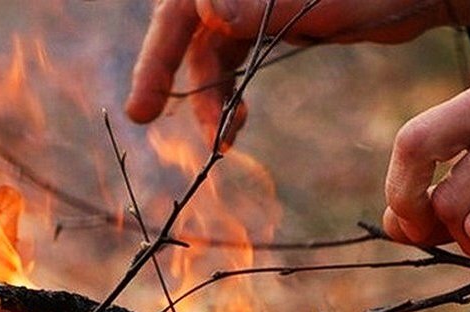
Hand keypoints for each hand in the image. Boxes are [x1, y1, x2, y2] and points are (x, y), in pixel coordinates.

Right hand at [126, 0, 469, 143]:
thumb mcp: (328, 4)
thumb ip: (265, 7)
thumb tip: (204, 9)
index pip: (182, 4)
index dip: (158, 51)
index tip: (146, 102)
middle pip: (183, 23)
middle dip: (165, 71)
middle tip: (141, 115)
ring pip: (206, 45)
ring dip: (206, 93)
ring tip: (220, 140)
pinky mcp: (270, 20)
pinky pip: (230, 54)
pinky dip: (226, 90)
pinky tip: (234, 124)